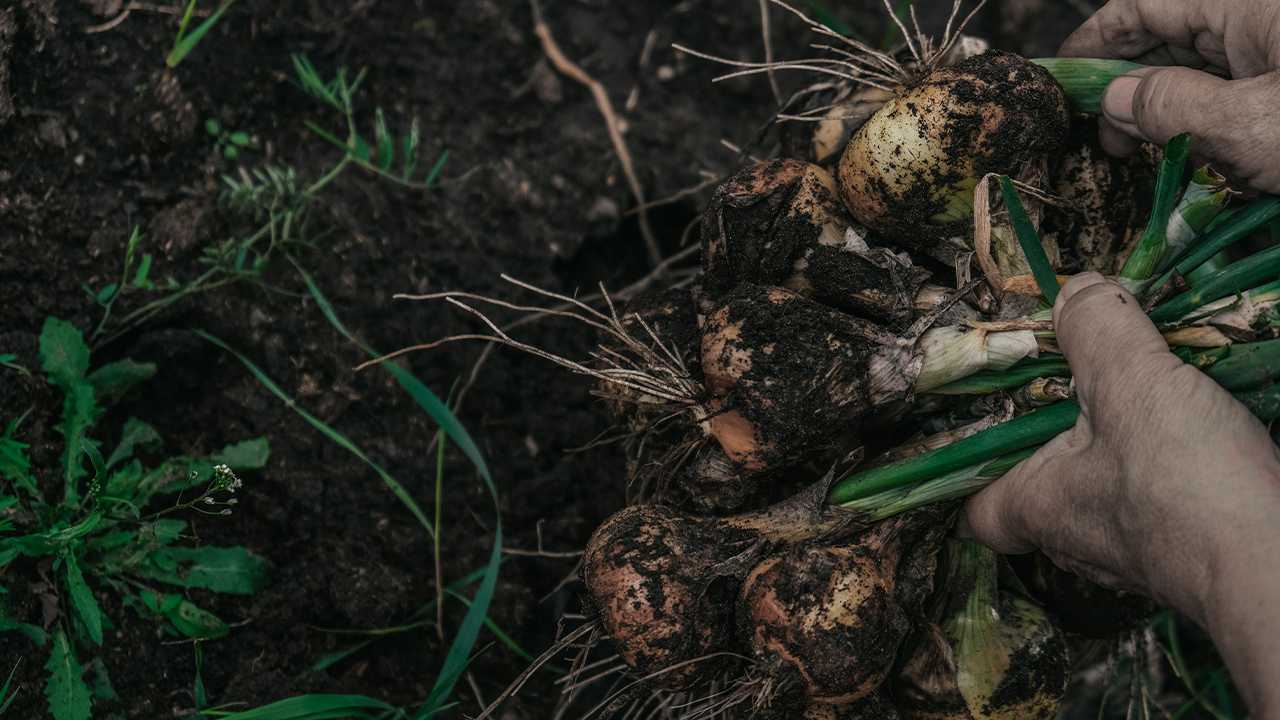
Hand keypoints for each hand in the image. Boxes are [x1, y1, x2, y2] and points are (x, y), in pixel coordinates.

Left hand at [965, 273, 1279, 714]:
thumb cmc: (1187, 486)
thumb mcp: (1131, 382)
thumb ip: (1095, 329)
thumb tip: (1075, 290)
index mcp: (1037, 506)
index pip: (978, 509)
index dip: (979, 468)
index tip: (1001, 414)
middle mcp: (1077, 539)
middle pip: (1046, 483)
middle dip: (1066, 430)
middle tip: (1092, 377)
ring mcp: (1136, 551)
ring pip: (1110, 487)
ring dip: (1129, 440)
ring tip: (1154, 388)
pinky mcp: (1190, 548)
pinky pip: (1164, 498)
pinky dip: (1176, 462)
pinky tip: (1202, 426)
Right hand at [1059, 0, 1279, 192]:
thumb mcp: (1253, 127)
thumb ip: (1173, 108)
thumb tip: (1114, 98)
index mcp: (1247, 6)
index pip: (1145, 6)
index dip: (1096, 39)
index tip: (1063, 77)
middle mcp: (1260, 20)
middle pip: (1172, 40)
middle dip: (1132, 88)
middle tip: (1107, 137)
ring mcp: (1276, 51)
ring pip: (1204, 72)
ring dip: (1173, 115)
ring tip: (1155, 155)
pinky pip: (1238, 97)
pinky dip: (1214, 127)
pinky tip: (1208, 159)